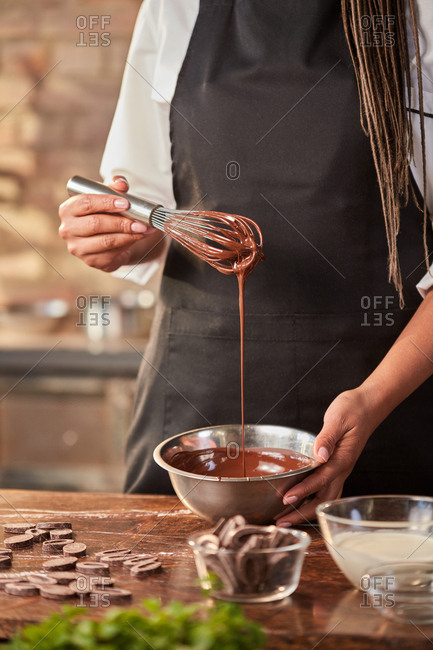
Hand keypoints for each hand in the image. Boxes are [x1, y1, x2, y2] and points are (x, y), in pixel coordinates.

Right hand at [58, 176, 157, 271]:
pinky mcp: (91, 261)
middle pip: (96, 224)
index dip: (106, 202)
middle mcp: (68, 230)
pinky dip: (127, 245)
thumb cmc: (104, 213)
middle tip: (140, 222)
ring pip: (106, 241)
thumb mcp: (108, 197)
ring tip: (144, 230)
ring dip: (128, 235)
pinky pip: (112, 254)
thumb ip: (114, 187)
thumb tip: (121, 183)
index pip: (85, 203)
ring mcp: (78, 248)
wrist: (106, 237)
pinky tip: (137, 238)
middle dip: (121, 222)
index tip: (126, 203)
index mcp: (68, 209)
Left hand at [275, 387, 375, 526]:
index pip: (320, 480)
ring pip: (324, 498)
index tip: (286, 500)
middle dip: (301, 512)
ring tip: (286, 518)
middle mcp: (342, 469)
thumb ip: (327, 438)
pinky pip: (325, 489)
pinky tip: (299, 502)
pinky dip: (312, 499)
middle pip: (322, 499)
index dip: (303, 492)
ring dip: (305, 510)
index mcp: (341, 459)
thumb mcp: (337, 419)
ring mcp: (340, 470)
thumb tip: (319, 455)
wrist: (368, 406)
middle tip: (281, 521)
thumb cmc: (353, 410)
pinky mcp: (337, 466)